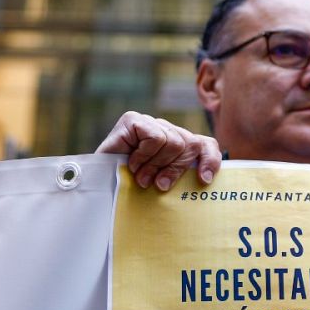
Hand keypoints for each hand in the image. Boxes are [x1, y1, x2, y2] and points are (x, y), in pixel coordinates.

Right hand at [96, 111, 221, 189]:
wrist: (100, 187)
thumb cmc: (133, 190)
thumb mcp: (164, 185)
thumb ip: (182, 177)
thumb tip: (205, 180)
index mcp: (179, 145)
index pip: (206, 145)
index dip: (210, 160)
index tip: (204, 180)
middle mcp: (167, 130)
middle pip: (191, 145)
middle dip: (175, 169)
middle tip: (158, 185)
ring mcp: (150, 123)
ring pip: (174, 142)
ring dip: (155, 165)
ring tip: (141, 176)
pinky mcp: (134, 119)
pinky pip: (155, 138)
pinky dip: (144, 155)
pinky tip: (133, 163)